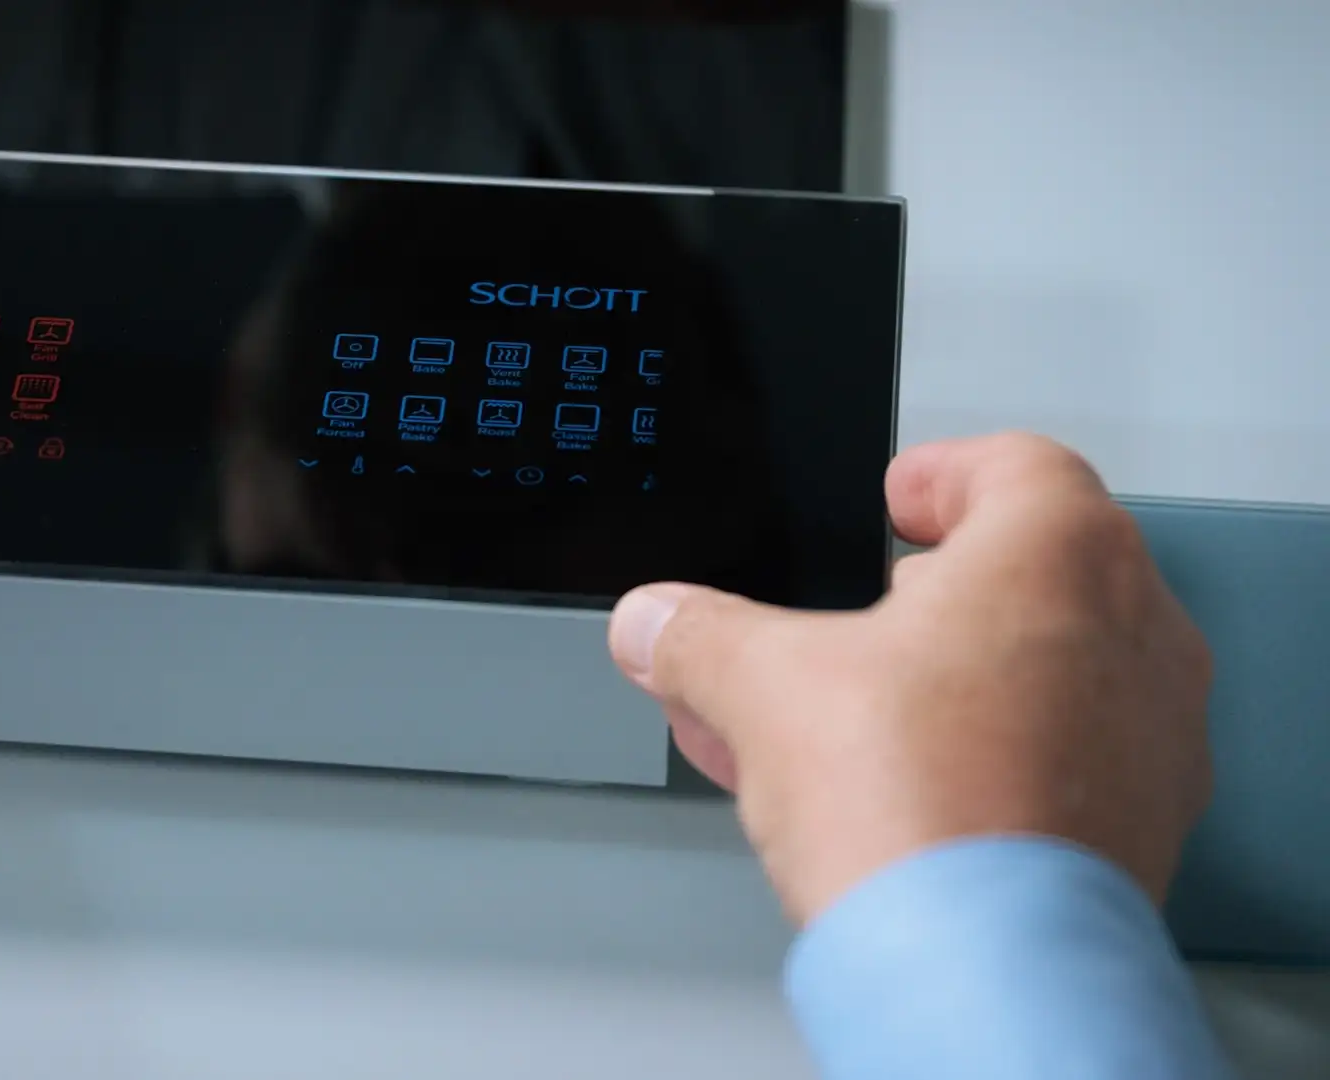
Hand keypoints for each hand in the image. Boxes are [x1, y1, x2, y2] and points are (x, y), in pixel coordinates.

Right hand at [607, 433, 1213, 923]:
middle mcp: (1134, 630)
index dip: (941, 473)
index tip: (900, 494)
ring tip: (840, 721)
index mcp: (1060, 553)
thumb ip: (698, 635)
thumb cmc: (925, 810)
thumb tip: (655, 624)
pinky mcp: (1139, 825)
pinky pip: (1054, 758)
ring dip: (942, 680)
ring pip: (1038, 672)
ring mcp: (1150, 734)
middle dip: (921, 595)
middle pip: (1024, 574)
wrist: (982, 971)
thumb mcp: (760, 687)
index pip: (1015, 464)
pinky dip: (979, 756)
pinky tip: (884, 797)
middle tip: (854, 614)